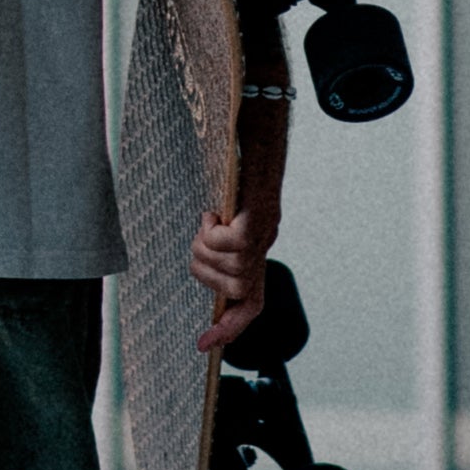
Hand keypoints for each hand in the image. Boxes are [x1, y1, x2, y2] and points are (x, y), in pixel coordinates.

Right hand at [190, 97, 285, 356]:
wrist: (255, 123)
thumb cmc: (235, 160)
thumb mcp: (223, 205)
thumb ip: (219, 230)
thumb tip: (204, 236)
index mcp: (259, 246)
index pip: (252, 303)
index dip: (231, 328)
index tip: (203, 346)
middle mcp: (266, 244)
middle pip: (229, 289)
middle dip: (205, 270)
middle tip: (202, 234)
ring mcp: (266, 233)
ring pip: (226, 268)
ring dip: (206, 246)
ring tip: (209, 218)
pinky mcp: (259, 218)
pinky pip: (229, 243)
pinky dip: (213, 230)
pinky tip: (214, 209)